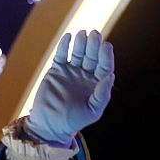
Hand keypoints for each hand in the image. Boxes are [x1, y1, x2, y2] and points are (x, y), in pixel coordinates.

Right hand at [25, 29, 114, 147]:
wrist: (49, 124)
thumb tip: (109, 75)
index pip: (104, 65)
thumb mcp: (93, 111)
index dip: (105, 55)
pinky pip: (61, 56)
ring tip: (82, 34)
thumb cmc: (73, 121)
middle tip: (94, 34)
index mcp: (97, 84)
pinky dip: (64, 46)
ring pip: (77, 53)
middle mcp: (85, 75)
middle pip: (91, 56)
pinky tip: (68, 37)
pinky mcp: (56, 71)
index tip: (105, 46)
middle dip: (93, 45)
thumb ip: (102, 95)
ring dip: (80, 43)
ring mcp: (70, 72)